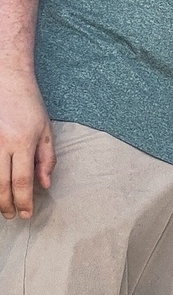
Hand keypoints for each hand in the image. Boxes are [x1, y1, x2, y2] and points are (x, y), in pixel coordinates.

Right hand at [0, 77, 54, 219]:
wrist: (6, 79)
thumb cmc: (28, 104)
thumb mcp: (46, 131)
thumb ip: (46, 159)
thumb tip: (45, 186)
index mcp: (22, 142)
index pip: (22, 181)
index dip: (24, 201)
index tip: (25, 214)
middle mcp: (1, 143)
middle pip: (1, 183)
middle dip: (6, 204)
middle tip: (10, 216)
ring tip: (1, 206)